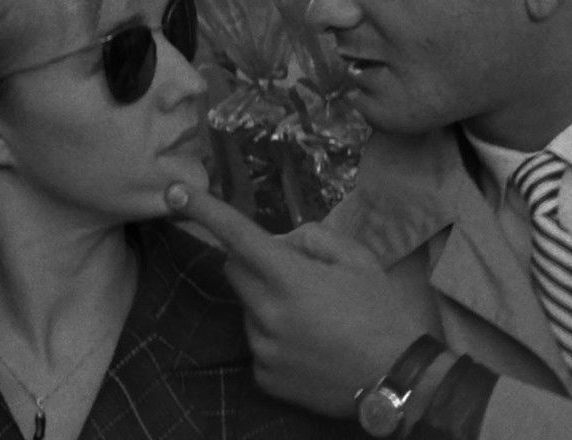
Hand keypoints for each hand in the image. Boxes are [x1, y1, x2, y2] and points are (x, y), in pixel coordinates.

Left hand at [165, 183, 424, 416]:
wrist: (397, 378)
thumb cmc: (381, 312)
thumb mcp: (357, 259)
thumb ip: (311, 238)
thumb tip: (278, 242)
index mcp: (290, 278)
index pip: (237, 235)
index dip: (203, 209)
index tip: (174, 192)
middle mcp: (267, 314)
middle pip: (234, 270)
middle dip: (253, 261)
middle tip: (294, 272)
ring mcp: (263, 349)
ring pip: (248, 309)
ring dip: (267, 302)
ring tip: (312, 318)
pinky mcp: (264, 376)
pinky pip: (257, 343)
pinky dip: (275, 337)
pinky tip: (309, 344)